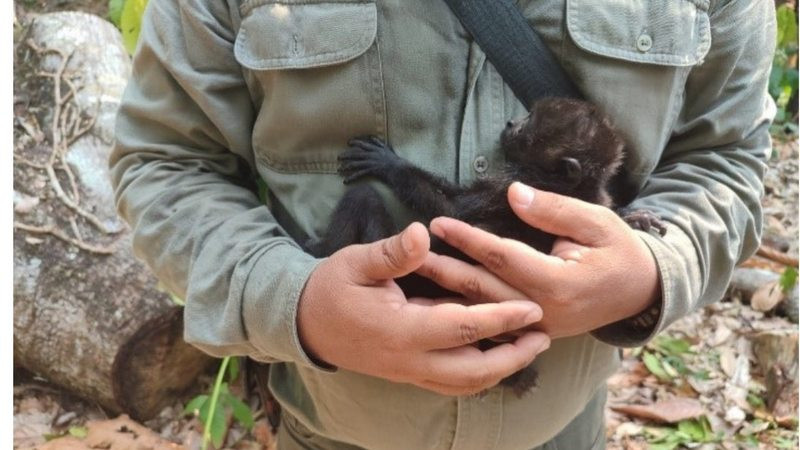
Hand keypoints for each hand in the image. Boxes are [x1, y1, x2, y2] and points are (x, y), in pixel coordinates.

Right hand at [297, 222, 550, 395]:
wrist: (306, 324)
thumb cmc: (332, 288)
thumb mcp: (356, 261)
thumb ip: (393, 252)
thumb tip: (423, 233)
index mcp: (400, 330)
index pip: (462, 328)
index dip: (501, 318)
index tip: (533, 307)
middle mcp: (409, 360)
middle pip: (473, 371)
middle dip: (513, 356)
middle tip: (543, 336)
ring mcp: (408, 372)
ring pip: (464, 384)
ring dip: (500, 370)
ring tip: (528, 349)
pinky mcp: (407, 375)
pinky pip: (450, 385)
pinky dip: (478, 376)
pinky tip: (495, 358)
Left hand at [416, 182, 660, 338]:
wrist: (640, 293)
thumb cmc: (620, 252)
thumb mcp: (596, 222)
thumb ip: (553, 210)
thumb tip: (513, 193)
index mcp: (557, 284)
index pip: (501, 257)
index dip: (467, 239)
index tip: (438, 222)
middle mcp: (541, 312)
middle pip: (481, 290)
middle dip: (443, 269)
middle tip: (408, 253)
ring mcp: (536, 328)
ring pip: (482, 310)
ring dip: (445, 293)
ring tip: (414, 275)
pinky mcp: (533, 333)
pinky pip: (492, 324)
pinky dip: (464, 312)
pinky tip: (438, 302)